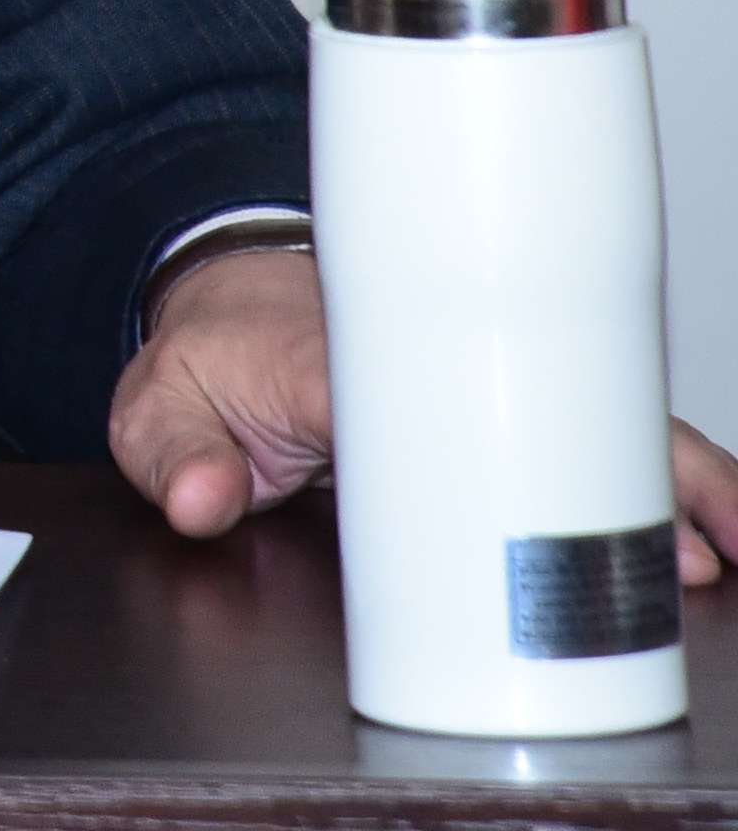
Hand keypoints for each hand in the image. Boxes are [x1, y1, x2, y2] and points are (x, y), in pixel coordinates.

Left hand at [117, 242, 737, 582]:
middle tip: (693, 544)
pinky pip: (596, 431)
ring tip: (727, 538)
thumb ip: (168, 453)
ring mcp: (485, 374)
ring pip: (598, 421)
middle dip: (636, 475)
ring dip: (669, 477)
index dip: (501, 455)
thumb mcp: (160, 401)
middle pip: (559, 409)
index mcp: (353, 360)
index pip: (434, 400)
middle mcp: (438, 360)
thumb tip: (201, 498)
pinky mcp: (511, 393)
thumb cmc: (220, 351)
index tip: (557, 510)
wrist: (236, 297)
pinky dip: (656, 473)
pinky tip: (707, 524)